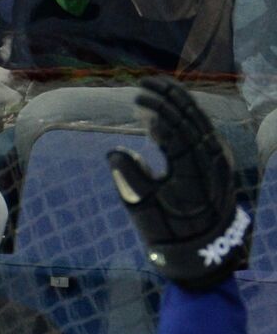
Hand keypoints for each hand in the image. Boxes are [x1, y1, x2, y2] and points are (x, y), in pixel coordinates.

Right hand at [107, 77, 245, 289]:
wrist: (204, 249)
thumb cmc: (168, 232)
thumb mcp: (143, 209)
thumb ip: (129, 178)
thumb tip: (115, 151)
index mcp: (190, 169)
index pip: (174, 129)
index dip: (156, 110)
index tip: (137, 98)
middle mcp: (209, 158)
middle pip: (190, 118)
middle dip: (168, 97)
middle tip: (146, 84)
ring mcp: (218, 158)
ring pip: (200, 121)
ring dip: (180, 103)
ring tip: (160, 88)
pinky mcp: (219, 160)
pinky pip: (204, 130)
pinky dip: (188, 116)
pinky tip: (173, 111)